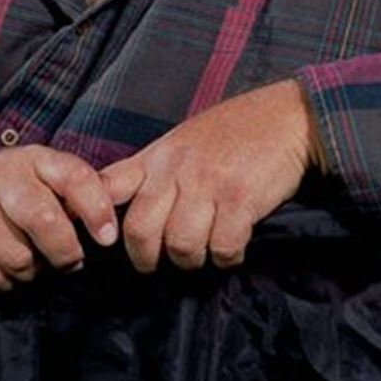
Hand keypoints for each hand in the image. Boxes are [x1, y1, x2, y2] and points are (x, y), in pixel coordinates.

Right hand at [0, 138, 118, 289]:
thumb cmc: (6, 184)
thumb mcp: (39, 171)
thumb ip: (73, 189)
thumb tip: (113, 224)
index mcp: (32, 159)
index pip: (73, 176)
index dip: (96, 207)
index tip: (107, 237)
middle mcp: (1, 179)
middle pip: (44, 221)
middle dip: (65, 251)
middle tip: (71, 260)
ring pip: (20, 259)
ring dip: (33, 269)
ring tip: (31, 256)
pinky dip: (6, 280)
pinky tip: (4, 262)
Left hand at [100, 80, 321, 272]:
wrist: (285, 116)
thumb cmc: (234, 131)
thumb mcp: (182, 141)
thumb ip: (156, 170)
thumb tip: (129, 205)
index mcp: (157, 156)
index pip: (108, 185)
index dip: (94, 218)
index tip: (102, 238)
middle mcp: (176, 169)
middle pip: (140, 231)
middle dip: (146, 258)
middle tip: (158, 263)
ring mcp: (207, 183)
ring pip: (181, 246)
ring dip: (193, 260)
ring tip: (204, 252)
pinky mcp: (240, 199)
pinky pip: (222, 248)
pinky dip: (227, 257)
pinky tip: (233, 246)